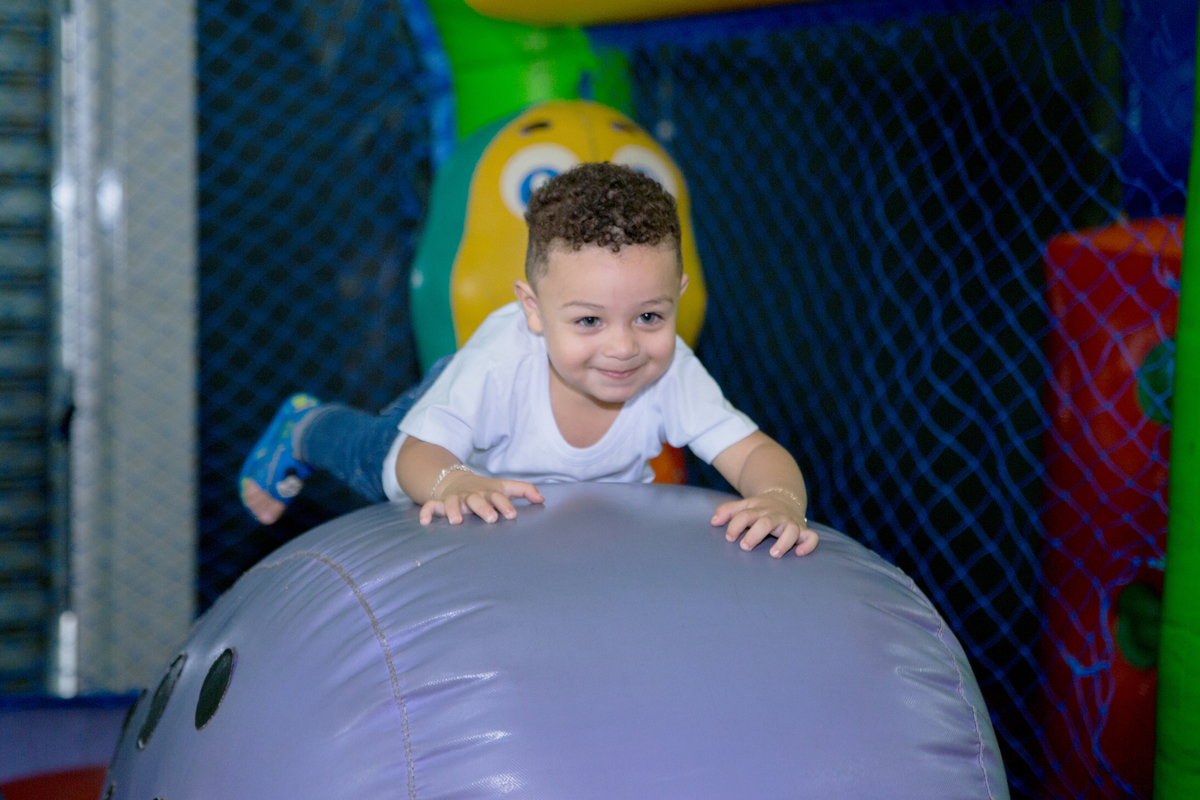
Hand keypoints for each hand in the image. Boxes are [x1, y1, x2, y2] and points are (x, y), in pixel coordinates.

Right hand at [420, 471, 543, 524]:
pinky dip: (427, 513)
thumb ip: (524, 490)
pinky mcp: (440, 503)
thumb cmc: (485, 489)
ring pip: (453, 502)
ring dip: (455, 510)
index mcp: (488, 492)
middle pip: (477, 500)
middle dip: (483, 508)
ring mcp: (455, 498)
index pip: (498, 496)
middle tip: (490, 518)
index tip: (511, 515)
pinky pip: (431, 507)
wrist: (456, 480)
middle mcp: (472, 495)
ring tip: (457, 521)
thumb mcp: (504, 487)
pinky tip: (425, 522)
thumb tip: (542, 499)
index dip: (505, 504)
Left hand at [711, 494, 817, 556]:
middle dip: (755, 534)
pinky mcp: (803, 531)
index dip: (736, 525)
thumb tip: (713, 522)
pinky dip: (808, 545)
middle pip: (766, 522)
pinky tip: (799, 553)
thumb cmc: (760, 509)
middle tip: (744, 547)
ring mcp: (790, 523)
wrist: (785, 498)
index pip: (746, 515)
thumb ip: (728, 511)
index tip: (729, 537)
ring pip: (791, 530)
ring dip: (783, 542)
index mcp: (759, 510)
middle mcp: (775, 516)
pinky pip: (811, 537)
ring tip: (773, 554)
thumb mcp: (744, 505)